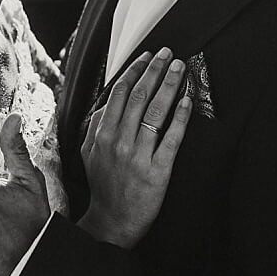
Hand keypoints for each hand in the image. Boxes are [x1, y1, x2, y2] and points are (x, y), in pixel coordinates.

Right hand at [79, 47, 192, 247]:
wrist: (113, 221)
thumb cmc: (104, 186)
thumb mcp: (89, 153)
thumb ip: (97, 126)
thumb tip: (109, 100)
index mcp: (101, 135)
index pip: (118, 93)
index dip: (135, 71)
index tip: (147, 56)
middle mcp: (118, 142)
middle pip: (138, 96)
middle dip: (155, 70)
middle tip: (168, 54)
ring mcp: (138, 156)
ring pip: (155, 111)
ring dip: (169, 85)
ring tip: (180, 68)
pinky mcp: (157, 171)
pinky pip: (171, 138)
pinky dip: (180, 116)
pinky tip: (187, 100)